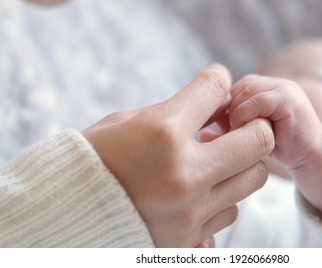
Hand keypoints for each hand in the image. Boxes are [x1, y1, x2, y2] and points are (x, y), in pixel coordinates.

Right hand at [82, 65, 274, 246]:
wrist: (62, 218)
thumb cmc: (90, 163)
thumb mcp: (124, 123)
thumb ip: (173, 113)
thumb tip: (214, 109)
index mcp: (161, 134)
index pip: (214, 90)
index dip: (218, 80)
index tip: (216, 84)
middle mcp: (183, 174)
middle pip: (259, 141)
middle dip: (252, 127)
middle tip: (236, 127)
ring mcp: (190, 213)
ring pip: (253, 179)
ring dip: (239, 166)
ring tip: (215, 163)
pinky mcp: (188, 241)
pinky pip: (230, 212)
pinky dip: (222, 198)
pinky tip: (200, 192)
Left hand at [229, 75, 321, 220]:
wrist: (307, 154)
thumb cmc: (274, 146)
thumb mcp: (242, 137)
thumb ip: (223, 131)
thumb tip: (200, 135)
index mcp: (253, 86)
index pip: (223, 89)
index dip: (218, 110)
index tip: (221, 129)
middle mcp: (266, 82)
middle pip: (231, 90)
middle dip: (228, 114)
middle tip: (235, 134)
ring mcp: (279, 86)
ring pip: (242, 94)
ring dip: (238, 117)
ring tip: (246, 134)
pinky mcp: (288, 97)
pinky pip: (257, 101)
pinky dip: (249, 117)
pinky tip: (257, 132)